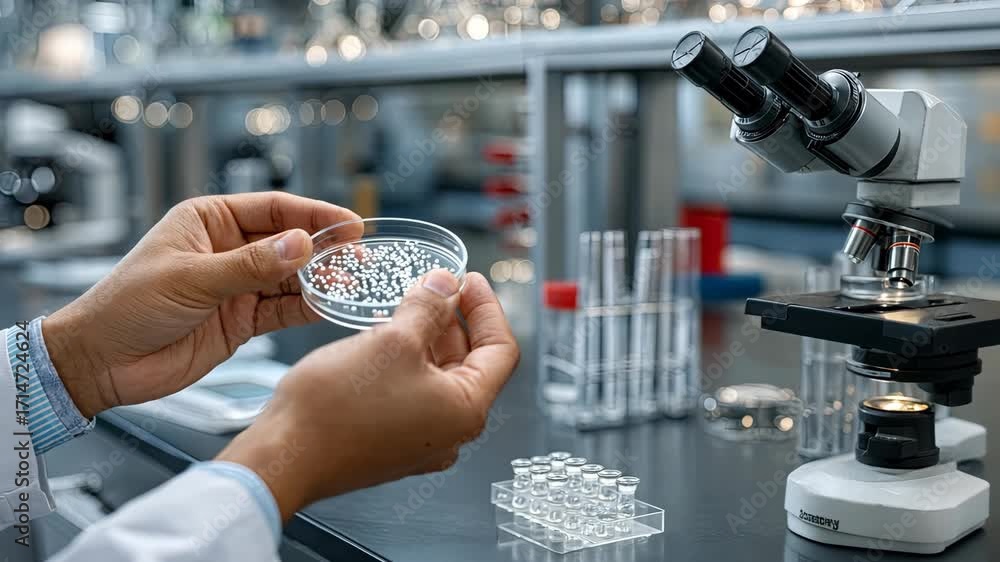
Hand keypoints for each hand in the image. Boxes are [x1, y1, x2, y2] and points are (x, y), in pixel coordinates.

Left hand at [43, 192, 359, 417]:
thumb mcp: (191, 279)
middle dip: (324, 248)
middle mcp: (227, 249)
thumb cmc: (127, 307)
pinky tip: (328, 306)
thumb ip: (249, 265)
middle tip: (360, 256)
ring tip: (352, 282)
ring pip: (290, 277)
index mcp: (209, 221)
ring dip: (320, 279)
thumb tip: (300, 244)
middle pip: (288, 241)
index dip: (313, 215)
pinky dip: (306, 309)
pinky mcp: (240, 320)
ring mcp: (236, 286)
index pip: (272, 209)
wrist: (100, 364)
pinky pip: (282, 310)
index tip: (349, 224)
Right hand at [216, 269, 519, 520]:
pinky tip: (386, 340)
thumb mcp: (393, 340)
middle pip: (471, 364)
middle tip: (436, 286)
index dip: (487, 308)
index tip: (471, 280)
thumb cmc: (336, 409)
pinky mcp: (391, 443)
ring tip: (408, 306)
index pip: (501, 350)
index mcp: (466, 411)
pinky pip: (413, 394)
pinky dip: (408, 362)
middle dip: (455, 320)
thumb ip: (429, 307)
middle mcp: (450, 433)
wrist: (282, 457)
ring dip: (429, 339)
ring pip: (438, 377)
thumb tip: (446, 286)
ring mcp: (420, 441)